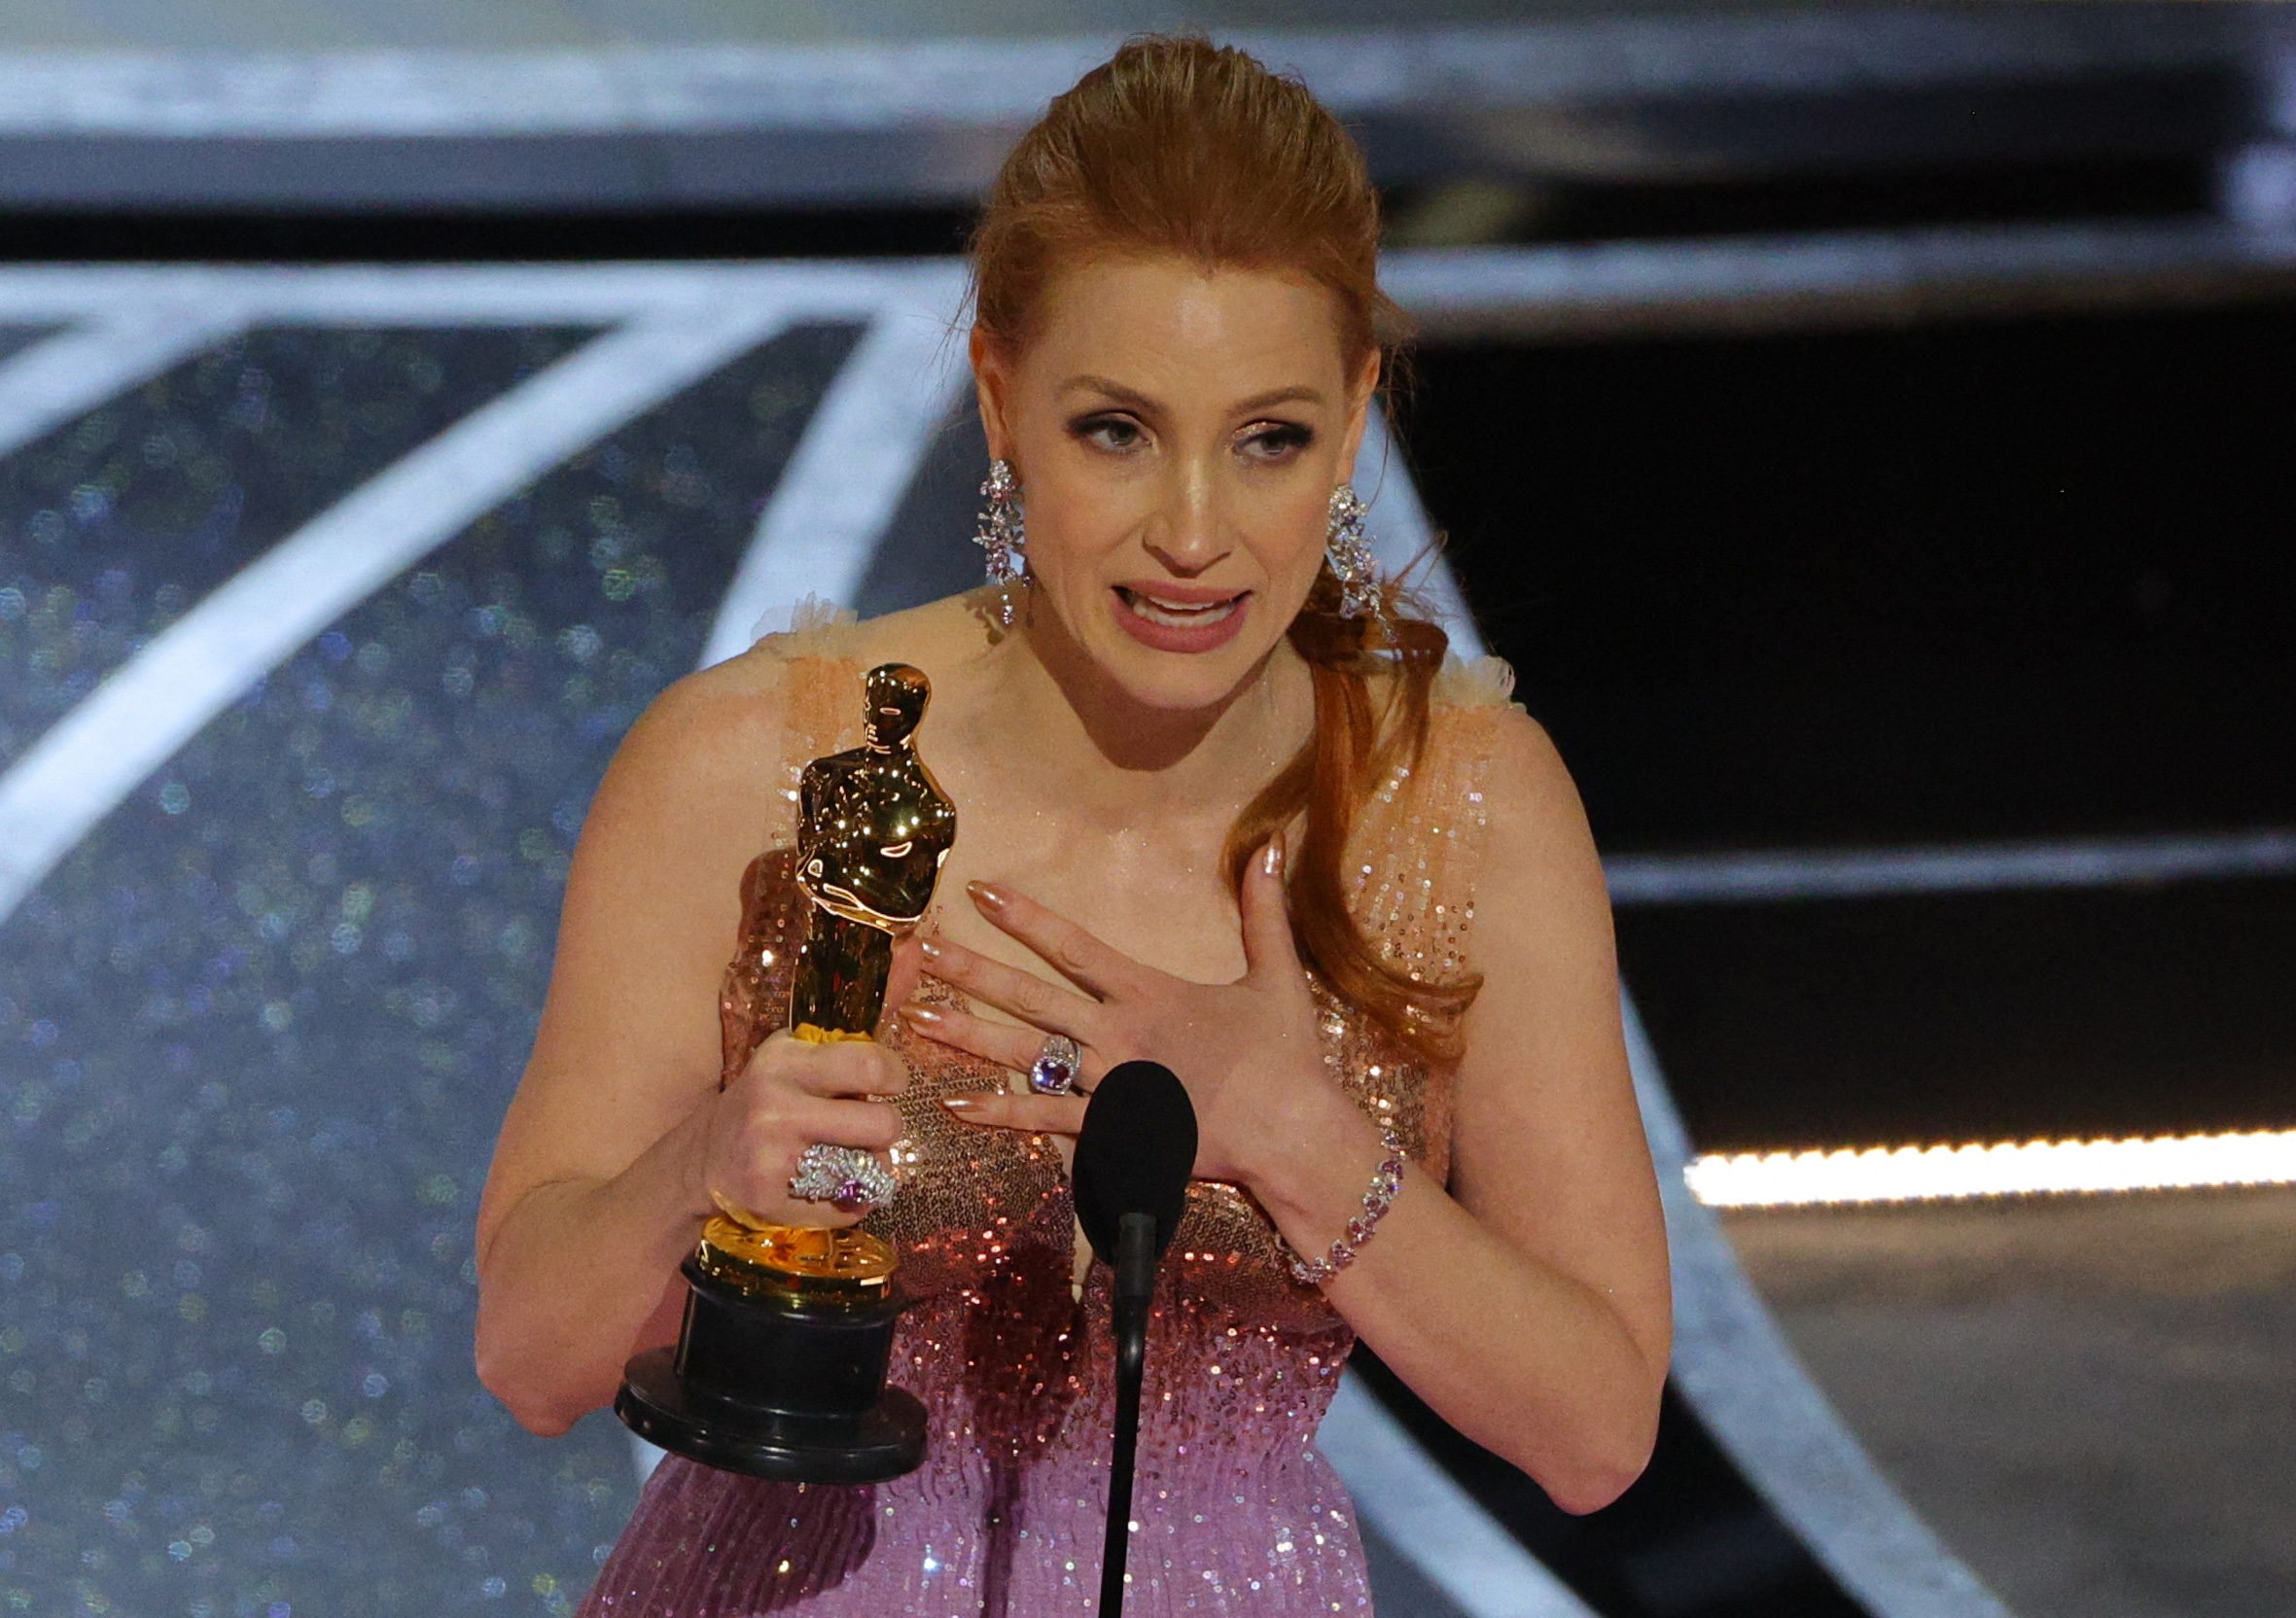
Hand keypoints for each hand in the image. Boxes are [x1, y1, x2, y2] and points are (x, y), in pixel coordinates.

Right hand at [692, 1030, 907, 1228]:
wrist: (699, 1158)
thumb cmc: (759, 1103)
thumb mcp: (786, 1062)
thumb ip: (831, 1058)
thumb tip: (889, 1074)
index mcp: (784, 1062)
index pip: (869, 1065)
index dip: (895, 1076)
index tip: (893, 1084)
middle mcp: (775, 1107)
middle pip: (881, 1124)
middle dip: (889, 1128)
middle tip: (876, 1129)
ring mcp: (771, 1157)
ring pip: (867, 1170)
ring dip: (874, 1167)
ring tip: (855, 1159)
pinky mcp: (769, 1201)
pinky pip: (844, 1208)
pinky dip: (852, 1204)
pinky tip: (837, 1191)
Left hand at [901, 837, 1355, 1188]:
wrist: (1292, 1135)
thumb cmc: (1285, 1058)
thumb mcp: (1276, 977)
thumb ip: (1264, 913)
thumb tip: (1269, 847)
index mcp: (1149, 994)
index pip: (1074, 947)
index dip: (1025, 918)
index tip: (981, 892)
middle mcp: (1118, 1035)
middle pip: (1031, 998)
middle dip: (973, 972)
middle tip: (921, 952)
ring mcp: (1109, 1086)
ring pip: (1025, 1057)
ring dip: (968, 1036)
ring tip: (917, 1018)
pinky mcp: (1111, 1131)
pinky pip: (1045, 1120)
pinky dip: (1000, 1112)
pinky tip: (956, 1104)